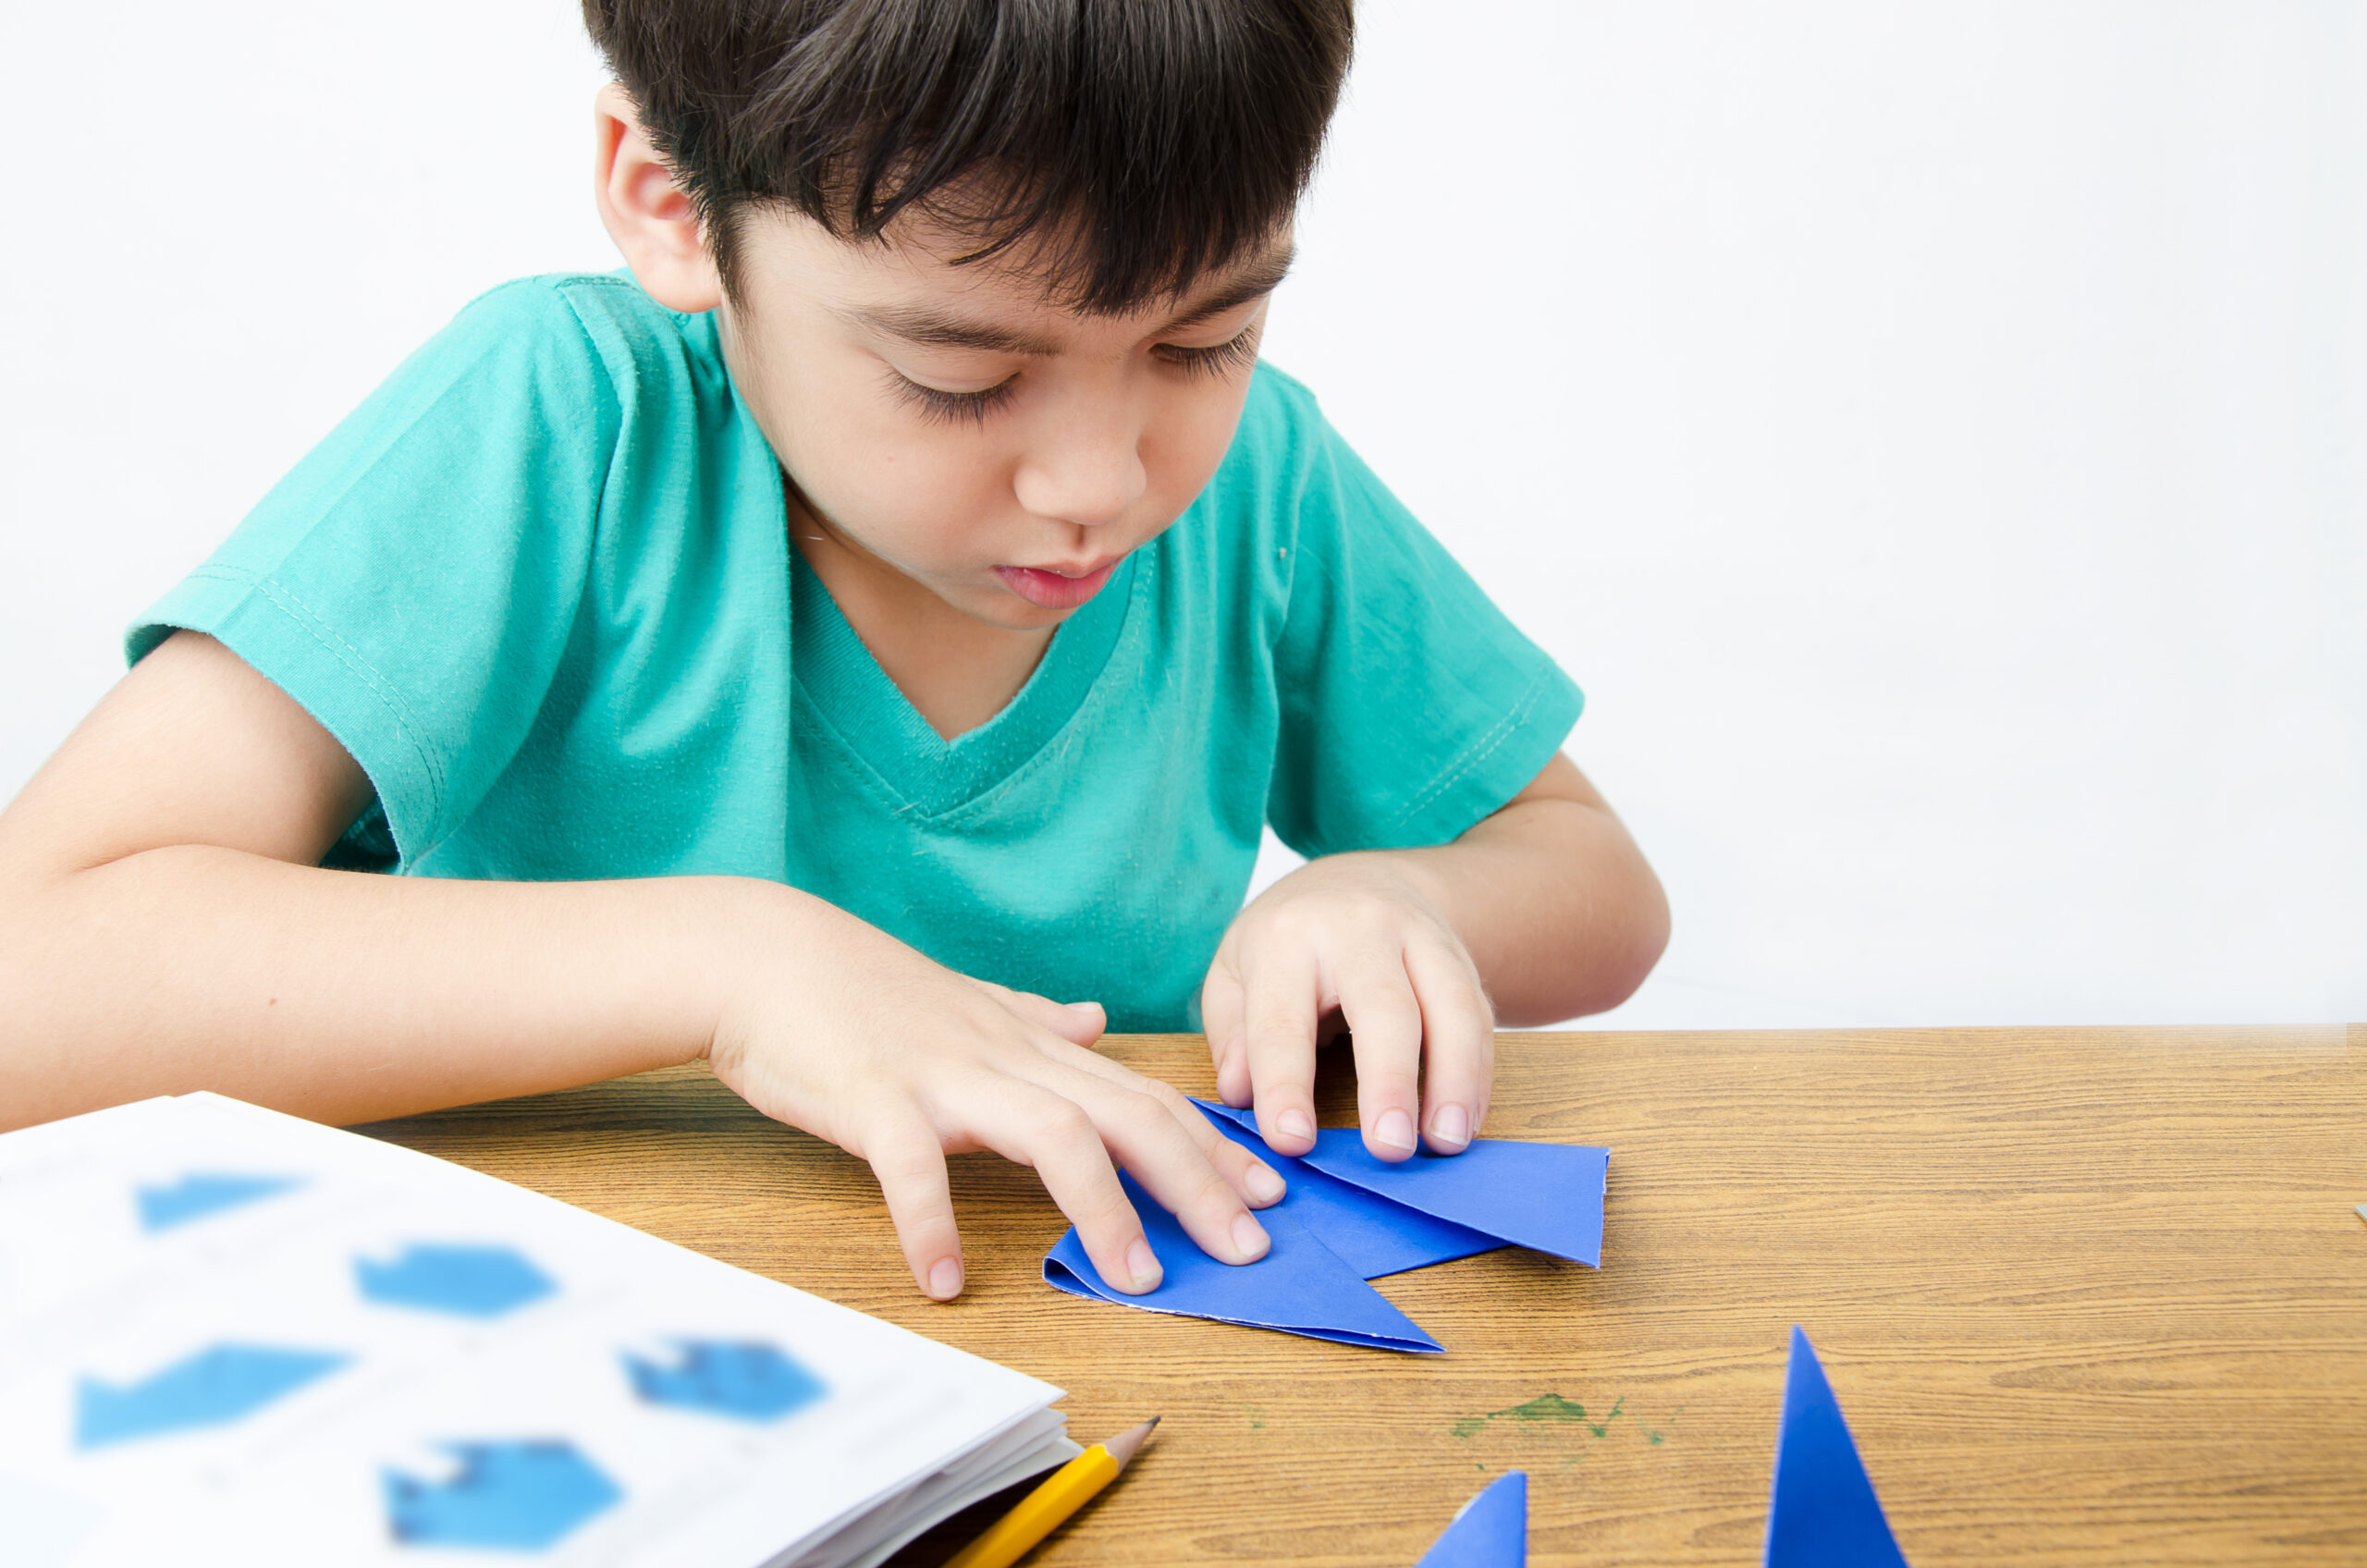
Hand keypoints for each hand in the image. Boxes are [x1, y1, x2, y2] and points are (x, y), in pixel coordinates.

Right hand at [706, 892, 1285, 1300]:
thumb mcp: (968, 1002)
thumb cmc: (862, 991)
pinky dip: (932, 1222)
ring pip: (1050, 1135)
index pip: (1144, 1095)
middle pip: (1125, 1117)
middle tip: (1247, 1249)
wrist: (763, 957)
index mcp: (1029, 1047)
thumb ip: (1038, 1019)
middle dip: (1196, 1183)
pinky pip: (911, 1165)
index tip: (1271, 1192)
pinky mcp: (873, 1097)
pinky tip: (946, 1281)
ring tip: (1136, 1278)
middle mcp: (1004, 1059)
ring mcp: (942, 1076)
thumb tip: (1100, 1022)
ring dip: (1101, 1208)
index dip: (1212, 1145)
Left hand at [1200, 852, 1493, 1161]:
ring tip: (1445, 1143)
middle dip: (1389, 1081)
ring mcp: (1421, 940)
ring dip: (1454, 1081)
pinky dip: (1479, 1074)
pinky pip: (1480, 1017)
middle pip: (1384, 1006)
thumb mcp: (1235, 969)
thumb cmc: (1288, 939)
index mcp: (1287, 937)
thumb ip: (1232, 1032)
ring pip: (1451, 1007)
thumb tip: (1239, 1093)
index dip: (1285, 1084)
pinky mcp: (1462, 959)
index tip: (1292, 1141)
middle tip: (1388, 1149)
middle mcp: (1360, 929)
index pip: (1283, 1020)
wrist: (1364, 877)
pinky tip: (1467, 1121)